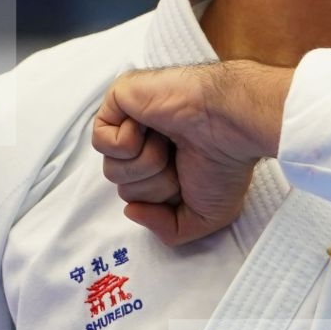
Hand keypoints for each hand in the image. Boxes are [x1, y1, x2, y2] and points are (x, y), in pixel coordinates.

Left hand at [92, 61, 290, 246]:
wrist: (229, 125)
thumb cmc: (225, 163)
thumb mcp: (206, 217)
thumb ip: (168, 230)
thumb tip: (131, 211)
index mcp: (163, 166)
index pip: (138, 199)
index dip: (160, 200)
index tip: (188, 181)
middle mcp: (145, 143)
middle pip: (124, 188)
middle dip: (155, 184)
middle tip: (180, 159)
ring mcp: (130, 120)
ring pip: (112, 169)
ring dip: (146, 164)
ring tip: (169, 143)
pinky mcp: (118, 99)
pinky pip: (101, 140)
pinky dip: (129, 143)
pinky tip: (151, 127)